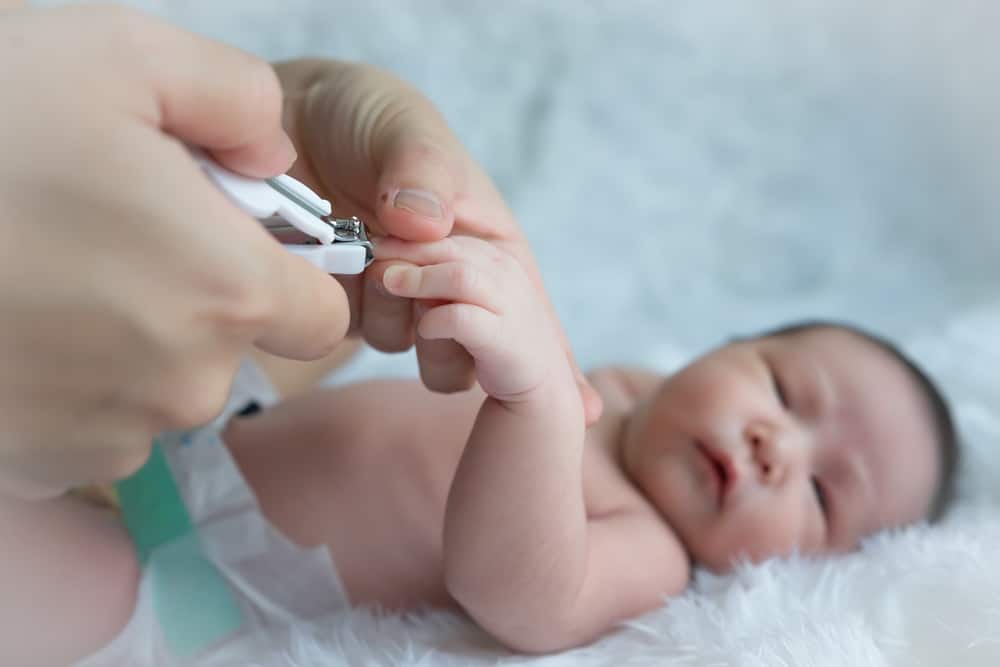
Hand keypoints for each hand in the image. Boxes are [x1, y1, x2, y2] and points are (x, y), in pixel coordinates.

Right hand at [0, 7, 349, 498]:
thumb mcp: (118, 56)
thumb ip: (237, 99)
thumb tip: (276, 160)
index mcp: (228, 292)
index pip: (321, 313)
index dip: (289, 271)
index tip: (233, 236)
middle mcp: (186, 383)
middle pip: (235, 345)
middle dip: (195, 294)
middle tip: (107, 228)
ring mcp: (110, 437)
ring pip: (161, 386)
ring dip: (127, 338)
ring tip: (43, 268)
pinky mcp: (40, 465)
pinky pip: (93, 424)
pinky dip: (69, 382)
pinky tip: (12, 324)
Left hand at [274, 60, 602, 422]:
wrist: (289, 120)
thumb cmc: (366, 113)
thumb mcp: (404, 124)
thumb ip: (423, 169)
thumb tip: (427, 227)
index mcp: (489, 241)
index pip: (533, 310)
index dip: (556, 358)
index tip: (580, 409)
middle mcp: (456, 280)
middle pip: (481, 348)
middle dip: (447, 320)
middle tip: (402, 268)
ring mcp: (407, 300)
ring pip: (427, 356)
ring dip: (396, 317)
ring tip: (366, 256)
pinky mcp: (355, 309)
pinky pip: (371, 341)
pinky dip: (356, 311)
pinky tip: (341, 271)